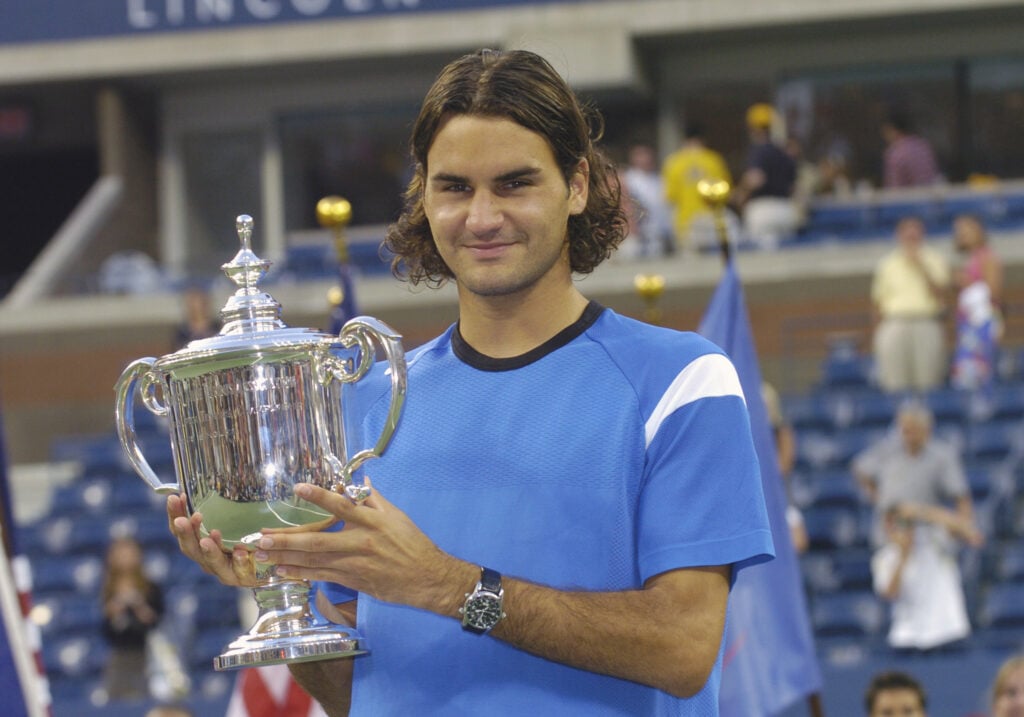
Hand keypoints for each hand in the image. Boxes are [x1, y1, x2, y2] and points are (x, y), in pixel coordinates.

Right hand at [167, 493, 256, 586]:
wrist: (270, 563)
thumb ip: (218, 507)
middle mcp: (207, 560)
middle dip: (186, 534)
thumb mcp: (231, 521)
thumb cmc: (246, 539)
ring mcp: (224, 571)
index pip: (181, 530)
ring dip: (209, 550)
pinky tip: (240, 552)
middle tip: (182, 520)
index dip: (175, 515)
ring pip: (212, 563)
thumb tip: (204, 484)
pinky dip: (239, 562)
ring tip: (207, 539)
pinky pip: (240, 571)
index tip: (175, 498)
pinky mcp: (243, 577)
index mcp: (199, 546)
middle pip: (190, 548)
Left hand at [254, 480, 468, 614]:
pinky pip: (322, 576)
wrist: (427, 577)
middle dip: (286, 539)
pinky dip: (301, 573)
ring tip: (262, 554)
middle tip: (260, 537)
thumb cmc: (412, 544)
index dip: (320, 496)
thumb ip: (374, 499)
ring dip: (286, 558)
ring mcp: (354, 564)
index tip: (298, 488)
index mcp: (372, 521)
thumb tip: (359, 482)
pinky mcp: (353, 580)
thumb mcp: (396, 516)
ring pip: (314, 561)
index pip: (341, 505)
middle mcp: (360, 542)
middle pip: (317, 540)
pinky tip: (283, 570)